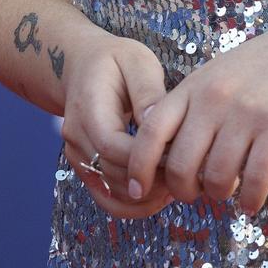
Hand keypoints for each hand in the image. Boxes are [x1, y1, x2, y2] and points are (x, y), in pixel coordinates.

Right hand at [58, 27, 177, 217]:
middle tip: (190, 174)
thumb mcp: (136, 61)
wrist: (83, 68)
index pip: (111, 145)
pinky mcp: (86, 168)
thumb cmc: (115, 61)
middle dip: (152, 179)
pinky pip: (106, 198)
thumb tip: (158, 121)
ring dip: (145, 196)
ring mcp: (78, 157)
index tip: (180, 154)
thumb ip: (147, 91)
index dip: (145, 158)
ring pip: (109, 192)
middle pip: (112, 173)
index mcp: (87, 108)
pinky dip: (132, 206)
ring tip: (180, 184)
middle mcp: (77, 138)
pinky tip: (161, 197)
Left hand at [124, 6, 267, 217]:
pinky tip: (252, 203)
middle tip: (196, 193)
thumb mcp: (216, 73)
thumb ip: (188, 104)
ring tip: (228, 192)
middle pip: (181, 165)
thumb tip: (158, 144)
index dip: (139, 168)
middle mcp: (215, 99)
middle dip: (184, 191)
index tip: (138, 189)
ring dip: (220, 194)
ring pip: (218, 177)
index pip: (150, 133)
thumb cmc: (263, 63)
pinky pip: (256, 177)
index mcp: (194, 86)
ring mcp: (246, 112)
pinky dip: (251, 199)